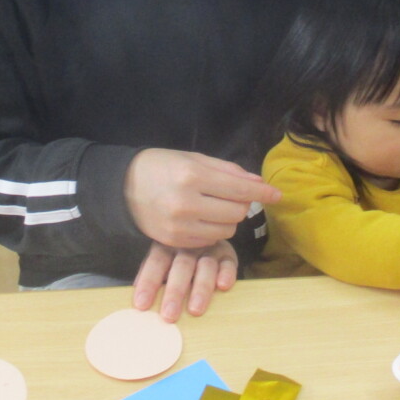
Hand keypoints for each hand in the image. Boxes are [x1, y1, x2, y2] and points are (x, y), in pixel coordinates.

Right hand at [124, 148, 280, 247]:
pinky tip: (200, 218)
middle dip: (241, 205)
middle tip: (232, 196)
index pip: (239, 188)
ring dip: (228, 219)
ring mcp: (179, 225)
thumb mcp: (194, 158)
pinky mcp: (174, 241)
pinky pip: (210, 240)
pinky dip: (213, 230)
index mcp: (192, 175)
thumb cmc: (162, 166)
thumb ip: (228, 171)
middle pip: (236, 212)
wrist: (122, 187)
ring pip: (226, 229)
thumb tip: (259, 184)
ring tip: (213, 207)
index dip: (262, 193)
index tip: (277, 194)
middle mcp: (186, 202)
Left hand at [132, 241, 238, 322]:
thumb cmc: (177, 255)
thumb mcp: (161, 260)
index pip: (156, 264)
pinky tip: (223, 286)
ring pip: (205, 267)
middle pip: (181, 268)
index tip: (141, 305)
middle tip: (169, 315)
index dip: (148, 283)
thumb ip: (150, 276)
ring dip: (200, 289)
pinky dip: (226, 274)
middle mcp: (187, 247)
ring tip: (195, 310)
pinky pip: (228, 263)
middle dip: (174, 292)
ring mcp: (208, 249)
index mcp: (166, 247)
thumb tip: (136, 303)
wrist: (205, 227)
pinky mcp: (227, 254)